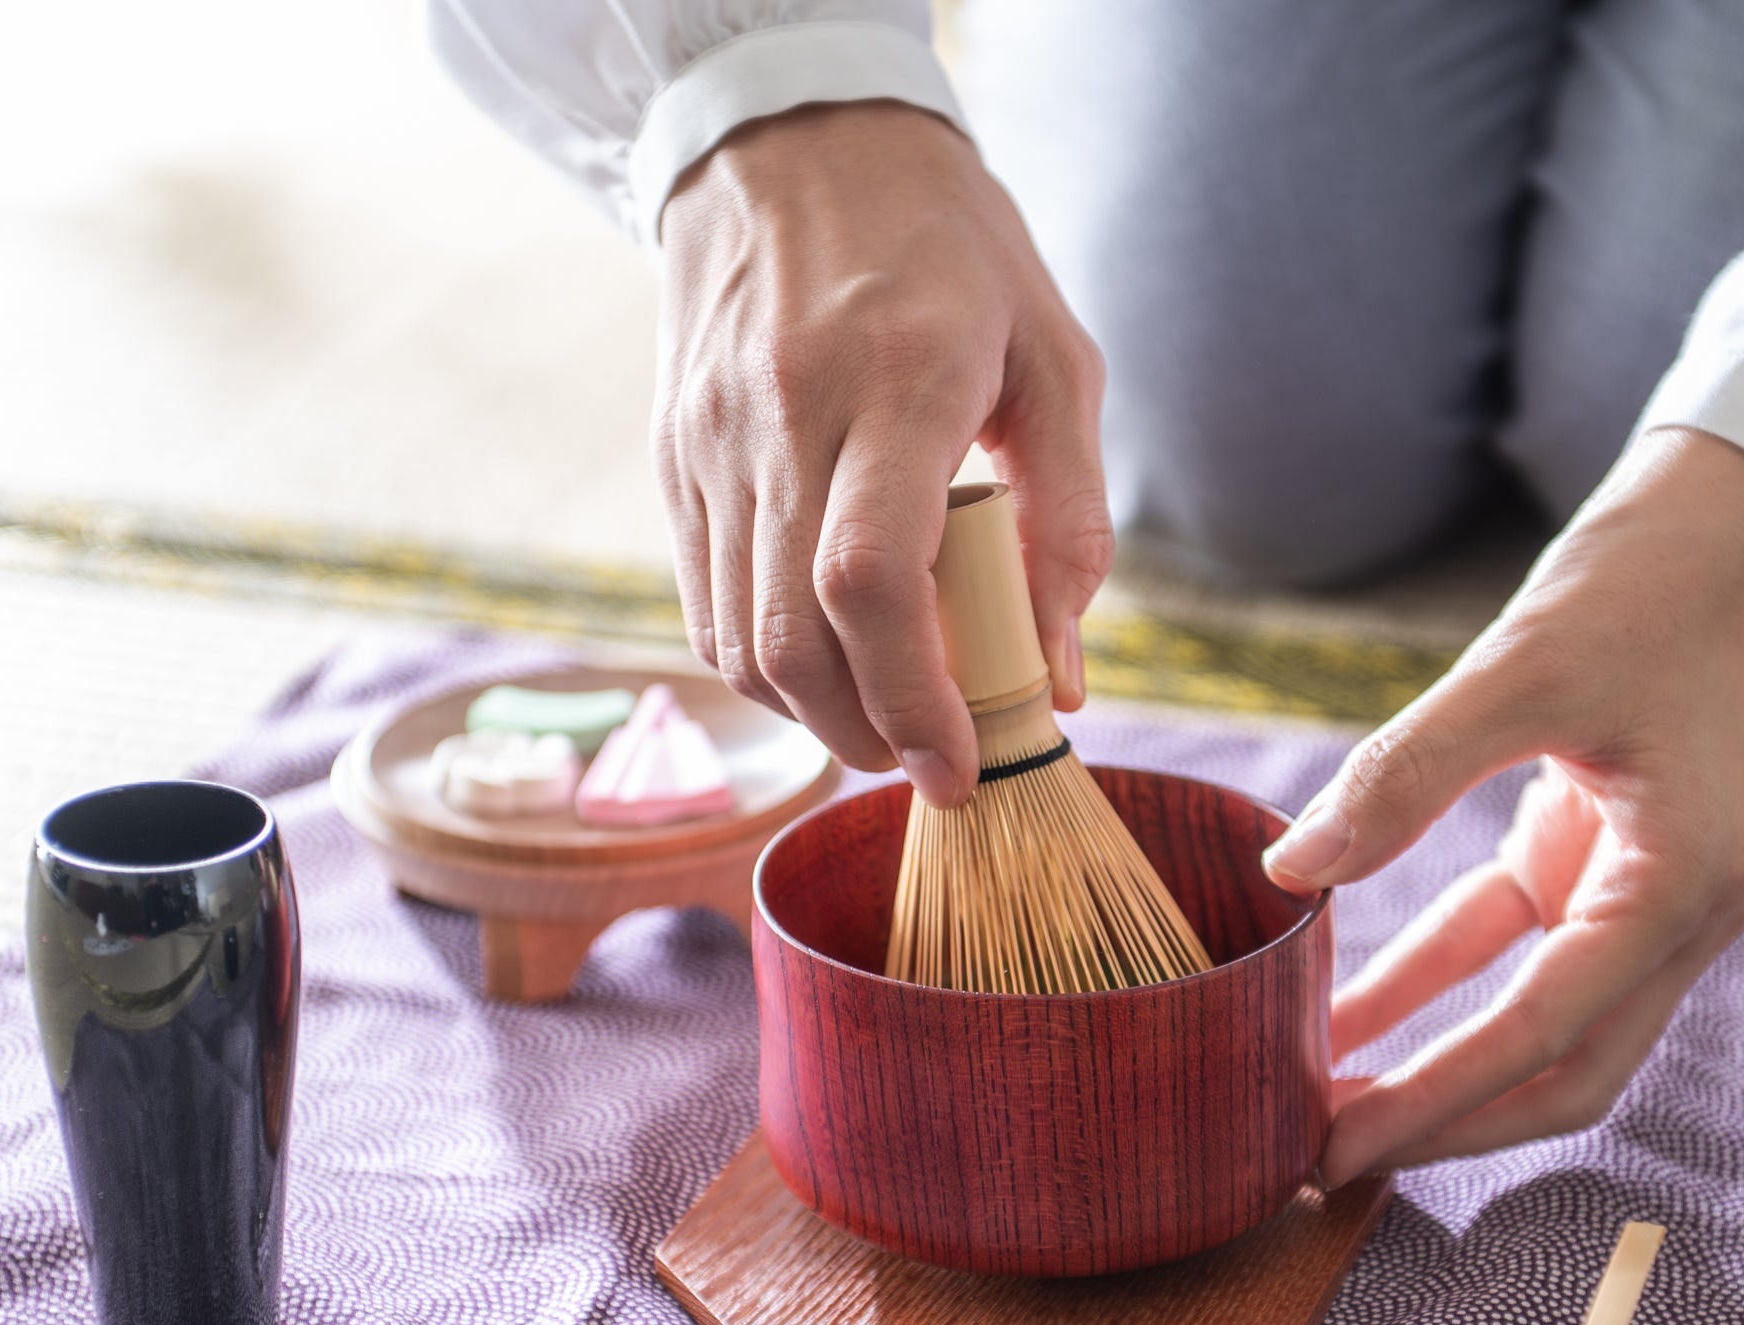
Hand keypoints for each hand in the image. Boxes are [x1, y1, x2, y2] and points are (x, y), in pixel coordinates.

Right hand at [656, 101, 1111, 804]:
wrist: (795, 140)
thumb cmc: (948, 251)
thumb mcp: (1054, 358)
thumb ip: (1069, 522)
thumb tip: (1060, 678)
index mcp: (894, 381)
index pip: (871, 581)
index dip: (914, 701)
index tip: (958, 765)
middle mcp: (783, 416)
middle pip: (796, 639)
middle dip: (868, 735)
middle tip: (928, 762)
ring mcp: (711, 442)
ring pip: (740, 642)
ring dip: (816, 716)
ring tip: (883, 723)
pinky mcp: (674, 458)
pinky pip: (707, 605)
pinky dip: (766, 669)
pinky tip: (825, 670)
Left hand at [1263, 429, 1743, 1183]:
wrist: (1730, 514)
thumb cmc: (1650, 580)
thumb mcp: (1520, 669)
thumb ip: (1405, 775)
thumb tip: (1291, 871)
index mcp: (1682, 886)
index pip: (1543, 1031)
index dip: (1434, 1098)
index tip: (1337, 1143)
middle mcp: (1677, 915)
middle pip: (1559, 1072)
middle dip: (1442, 1122)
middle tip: (1322, 1161)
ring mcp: (1640, 895)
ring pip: (1537, 1027)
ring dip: (1435, 1065)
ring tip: (1320, 1100)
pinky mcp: (1596, 862)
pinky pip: (1509, 951)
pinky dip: (1432, 982)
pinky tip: (1342, 1006)